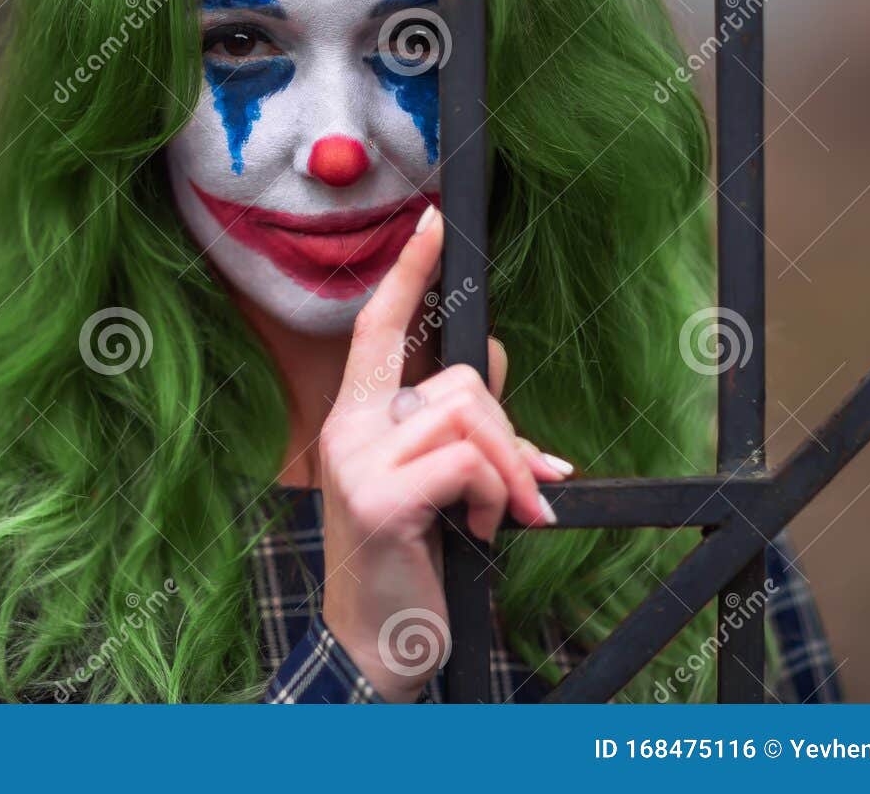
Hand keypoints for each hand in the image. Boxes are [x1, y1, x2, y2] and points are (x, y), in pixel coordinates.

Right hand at [318, 204, 571, 702]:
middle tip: (523, 490)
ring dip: (507, 470)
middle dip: (508, 432)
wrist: (376, 647)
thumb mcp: (435, 493)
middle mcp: (346, 431)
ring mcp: (357, 462)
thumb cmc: (409, 567)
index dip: (408, 273)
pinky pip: (468, 461)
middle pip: (456, 380)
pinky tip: (484, 534)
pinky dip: (498, 496)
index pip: (378, 329)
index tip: (433, 222)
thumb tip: (522, 430)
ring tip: (501, 519)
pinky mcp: (379, 499)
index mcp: (356, 422)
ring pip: (467, 414)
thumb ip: (462, 442)